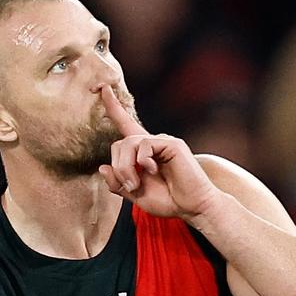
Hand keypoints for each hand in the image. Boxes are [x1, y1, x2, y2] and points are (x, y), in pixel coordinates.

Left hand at [98, 85, 217, 218]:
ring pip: (128, 144)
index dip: (113, 107)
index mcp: (142, 153)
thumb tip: (102, 167)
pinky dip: (141, 161)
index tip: (102, 88)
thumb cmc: (168, 201)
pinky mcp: (171, 144)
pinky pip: (144, 145)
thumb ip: (118, 183)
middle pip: (119, 143)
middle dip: (117, 167)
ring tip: (136, 184)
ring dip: (125, 168)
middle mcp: (152, 143)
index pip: (125, 125)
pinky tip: (152, 171)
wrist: (193, 207)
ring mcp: (162, 141)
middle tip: (128, 186)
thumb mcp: (135, 195)